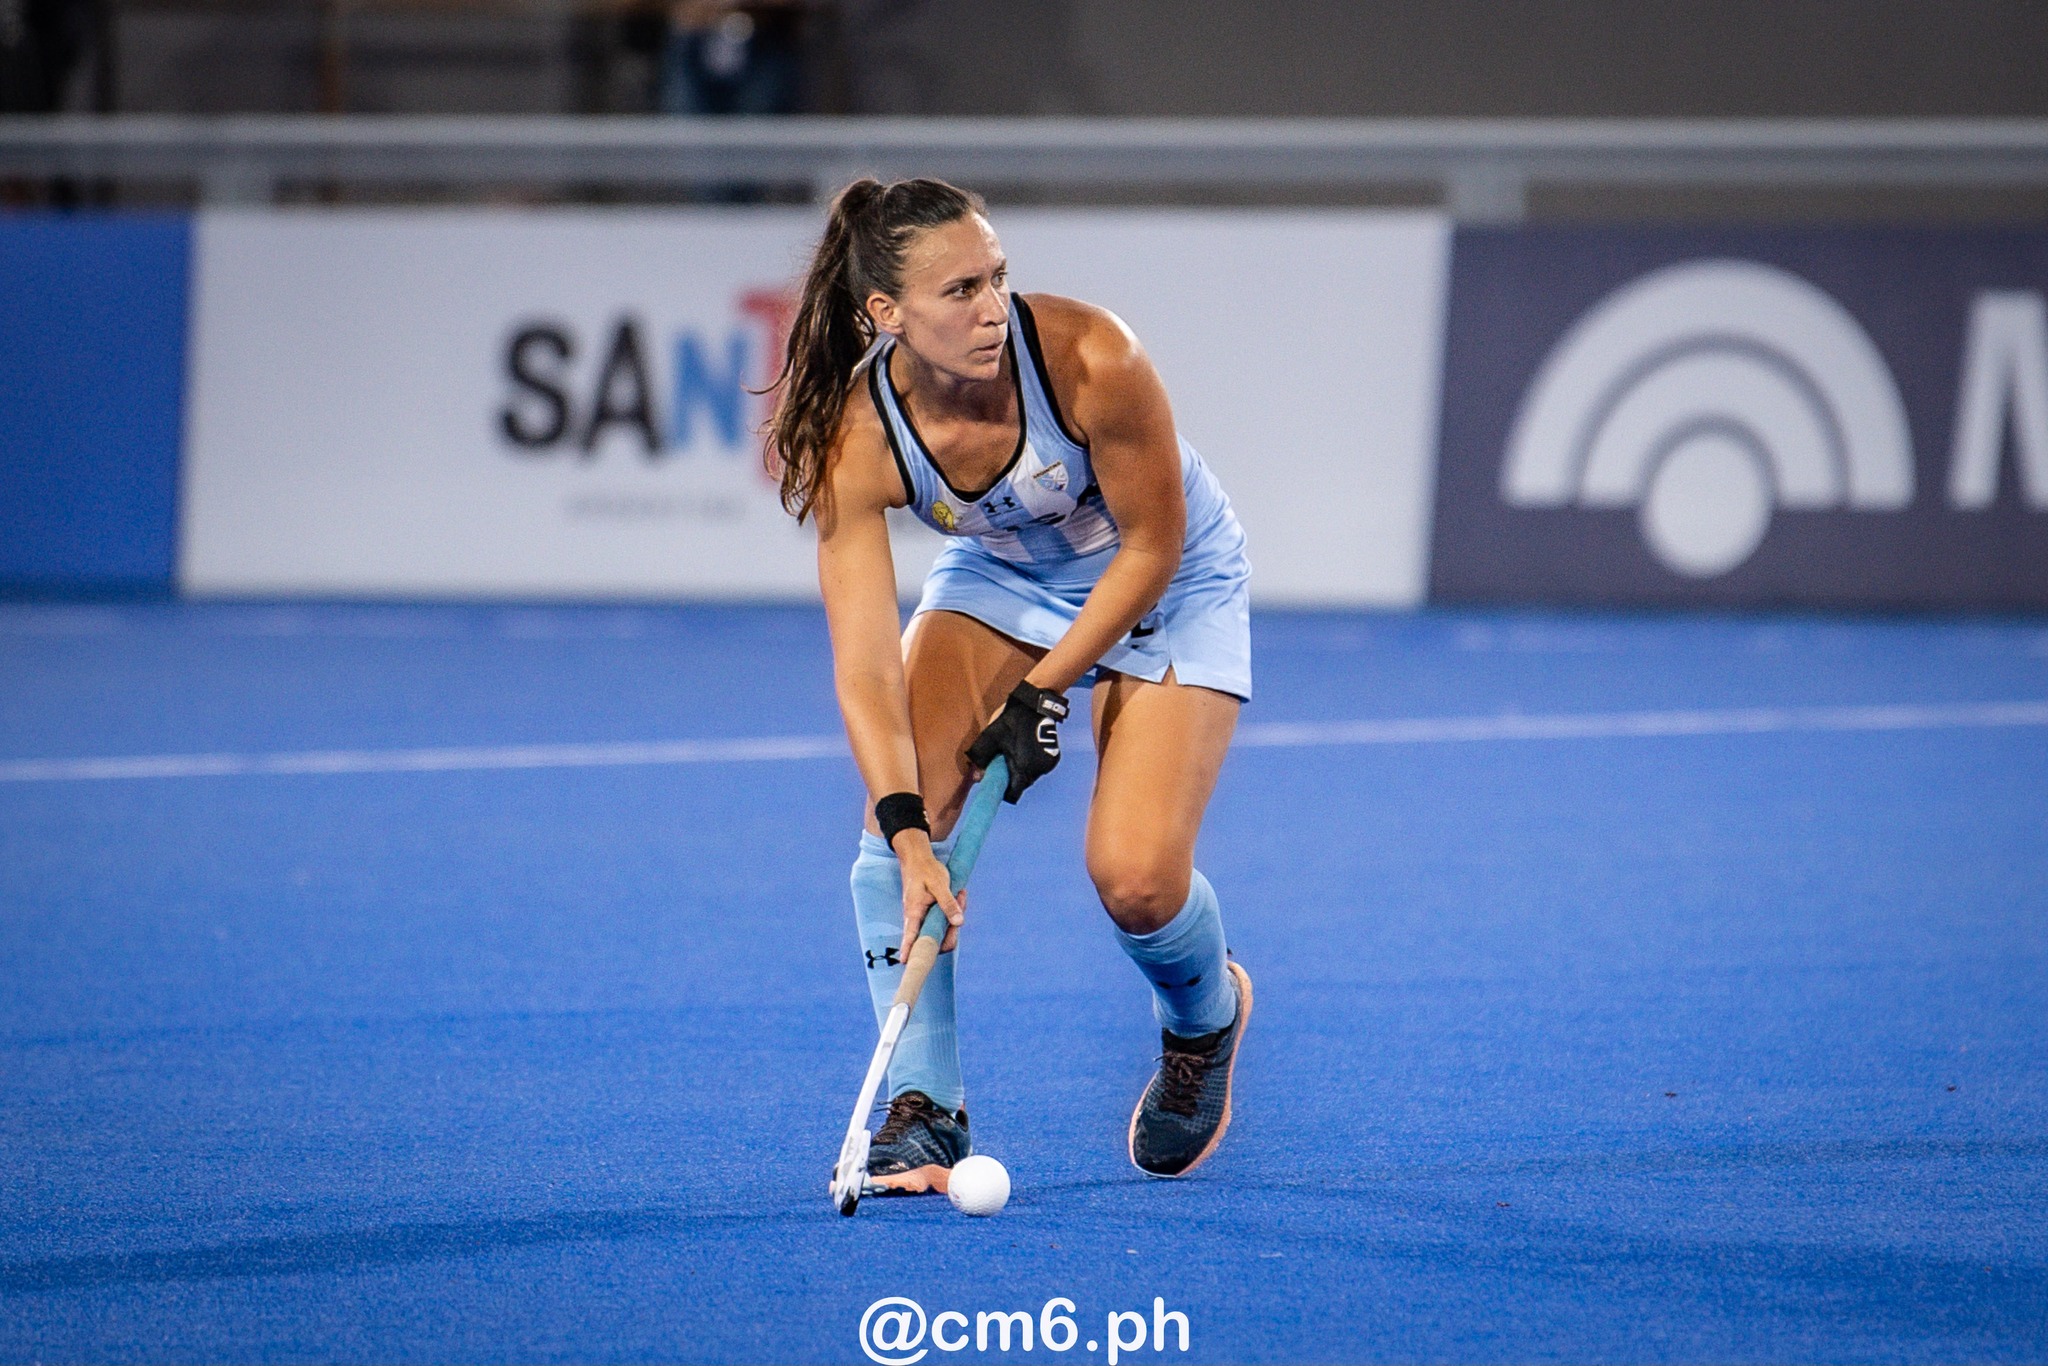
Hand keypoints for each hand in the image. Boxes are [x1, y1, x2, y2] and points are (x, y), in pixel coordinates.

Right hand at [894, 834, 963, 952]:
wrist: (918, 857)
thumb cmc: (926, 870)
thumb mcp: (940, 884)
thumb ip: (948, 904)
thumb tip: (959, 922)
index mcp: (915, 912)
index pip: (910, 936)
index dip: (908, 950)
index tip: (905, 963)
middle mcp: (917, 918)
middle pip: (935, 937)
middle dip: (953, 927)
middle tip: (961, 900)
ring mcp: (923, 916)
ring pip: (942, 927)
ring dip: (955, 914)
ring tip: (960, 893)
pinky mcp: (929, 912)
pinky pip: (944, 918)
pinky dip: (953, 909)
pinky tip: (958, 894)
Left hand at [966, 680, 1068, 802]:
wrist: (1035, 704)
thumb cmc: (1012, 719)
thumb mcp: (990, 735)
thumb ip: (981, 757)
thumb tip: (977, 777)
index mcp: (1023, 768)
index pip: (1012, 794)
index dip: (1002, 790)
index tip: (996, 780)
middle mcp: (1038, 770)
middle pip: (1021, 784)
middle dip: (1011, 776)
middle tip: (1003, 758)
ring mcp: (1048, 765)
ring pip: (1029, 775)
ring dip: (1021, 768)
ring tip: (1015, 749)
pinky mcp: (1054, 758)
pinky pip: (1038, 767)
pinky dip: (1030, 762)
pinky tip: (1026, 747)